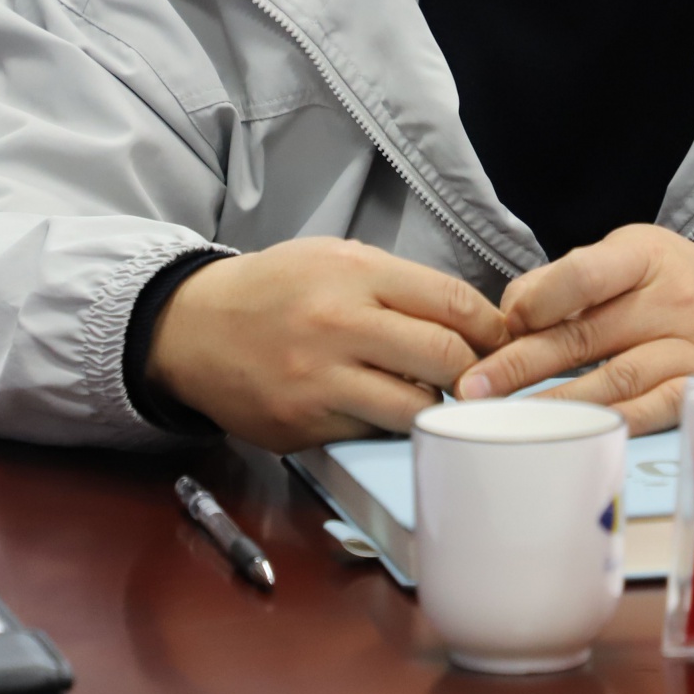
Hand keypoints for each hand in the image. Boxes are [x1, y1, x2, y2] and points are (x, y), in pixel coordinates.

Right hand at [146, 239, 508, 451]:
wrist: (191, 328)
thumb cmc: (276, 289)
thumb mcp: (337, 260)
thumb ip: (401, 286)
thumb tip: (471, 323)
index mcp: (354, 274)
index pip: (453, 302)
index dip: (491, 327)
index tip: (501, 341)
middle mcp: (338, 325)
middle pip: (445, 358)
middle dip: (475, 373)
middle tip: (479, 378)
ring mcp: (318, 382)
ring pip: (415, 409)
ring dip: (435, 407)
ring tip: (432, 396)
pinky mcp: (302, 426)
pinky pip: (371, 433)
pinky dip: (385, 424)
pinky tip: (377, 407)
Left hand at [456, 224, 693, 433]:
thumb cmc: (667, 279)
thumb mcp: (624, 254)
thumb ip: (564, 279)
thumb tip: (509, 317)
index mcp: (646, 257)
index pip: (587, 275)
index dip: (540, 301)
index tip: (504, 324)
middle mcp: (672, 302)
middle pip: (588, 335)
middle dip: (522, 363)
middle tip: (473, 386)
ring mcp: (689, 350)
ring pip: (614, 380)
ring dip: (555, 402)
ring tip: (506, 417)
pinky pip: (648, 412)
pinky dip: (606, 423)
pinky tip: (568, 435)